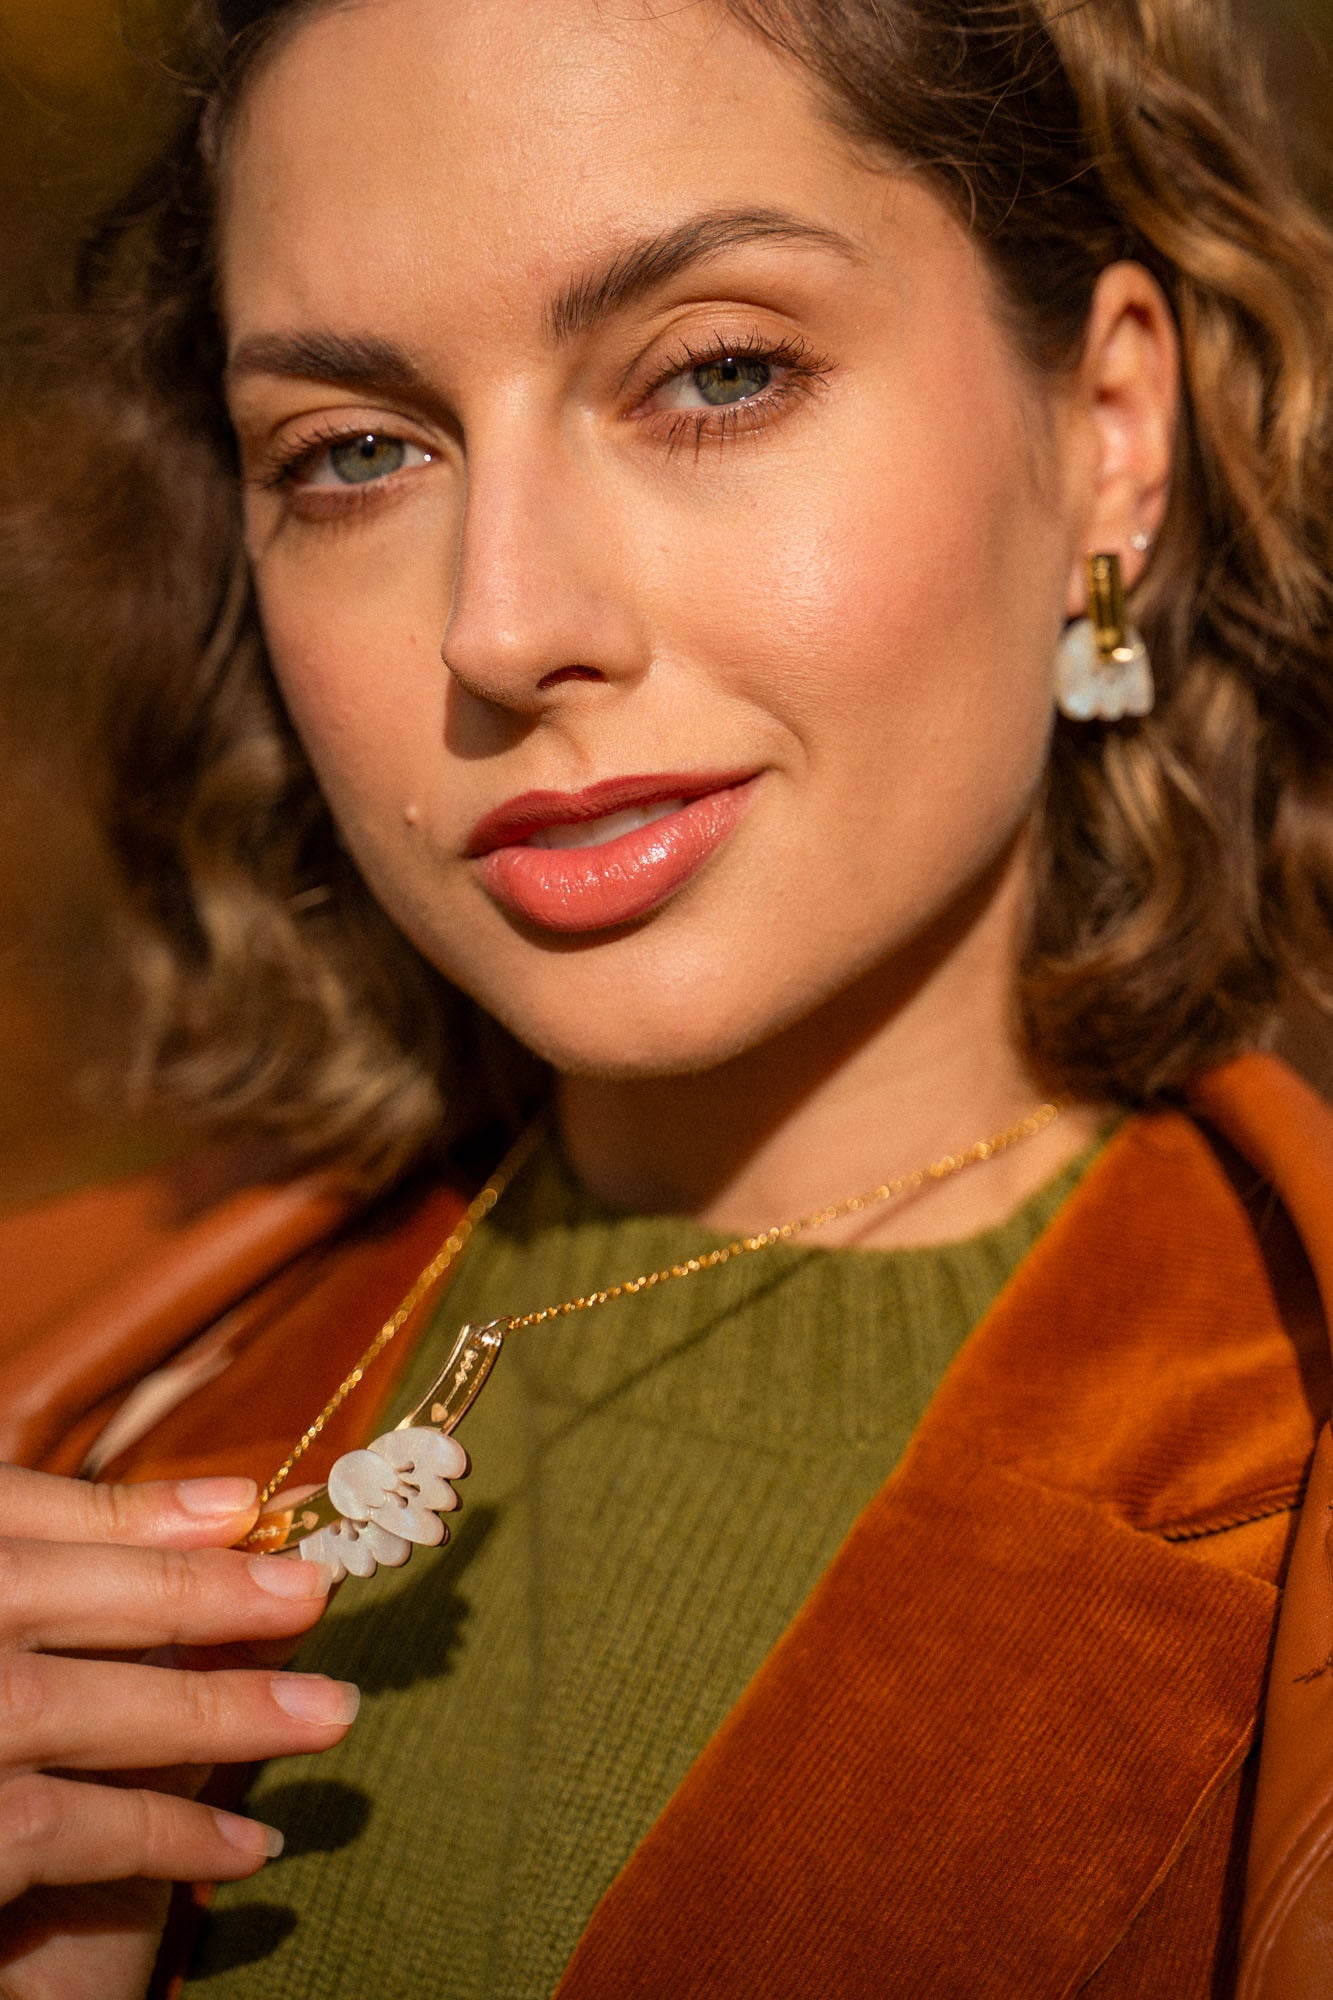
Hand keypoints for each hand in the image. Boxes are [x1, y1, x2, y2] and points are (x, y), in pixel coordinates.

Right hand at [0, 1463, 357, 1999]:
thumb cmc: (8, 1745)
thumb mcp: (32, 1653)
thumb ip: (100, 1594)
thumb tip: (234, 1522)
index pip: (15, 1516)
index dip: (129, 1511)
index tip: (244, 1504)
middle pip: (34, 1588)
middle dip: (185, 1587)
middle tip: (312, 1589)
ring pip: (58, 1705)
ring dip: (208, 1706)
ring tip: (330, 1714)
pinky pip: (55, 1825)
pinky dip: (163, 1832)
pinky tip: (250, 1847)